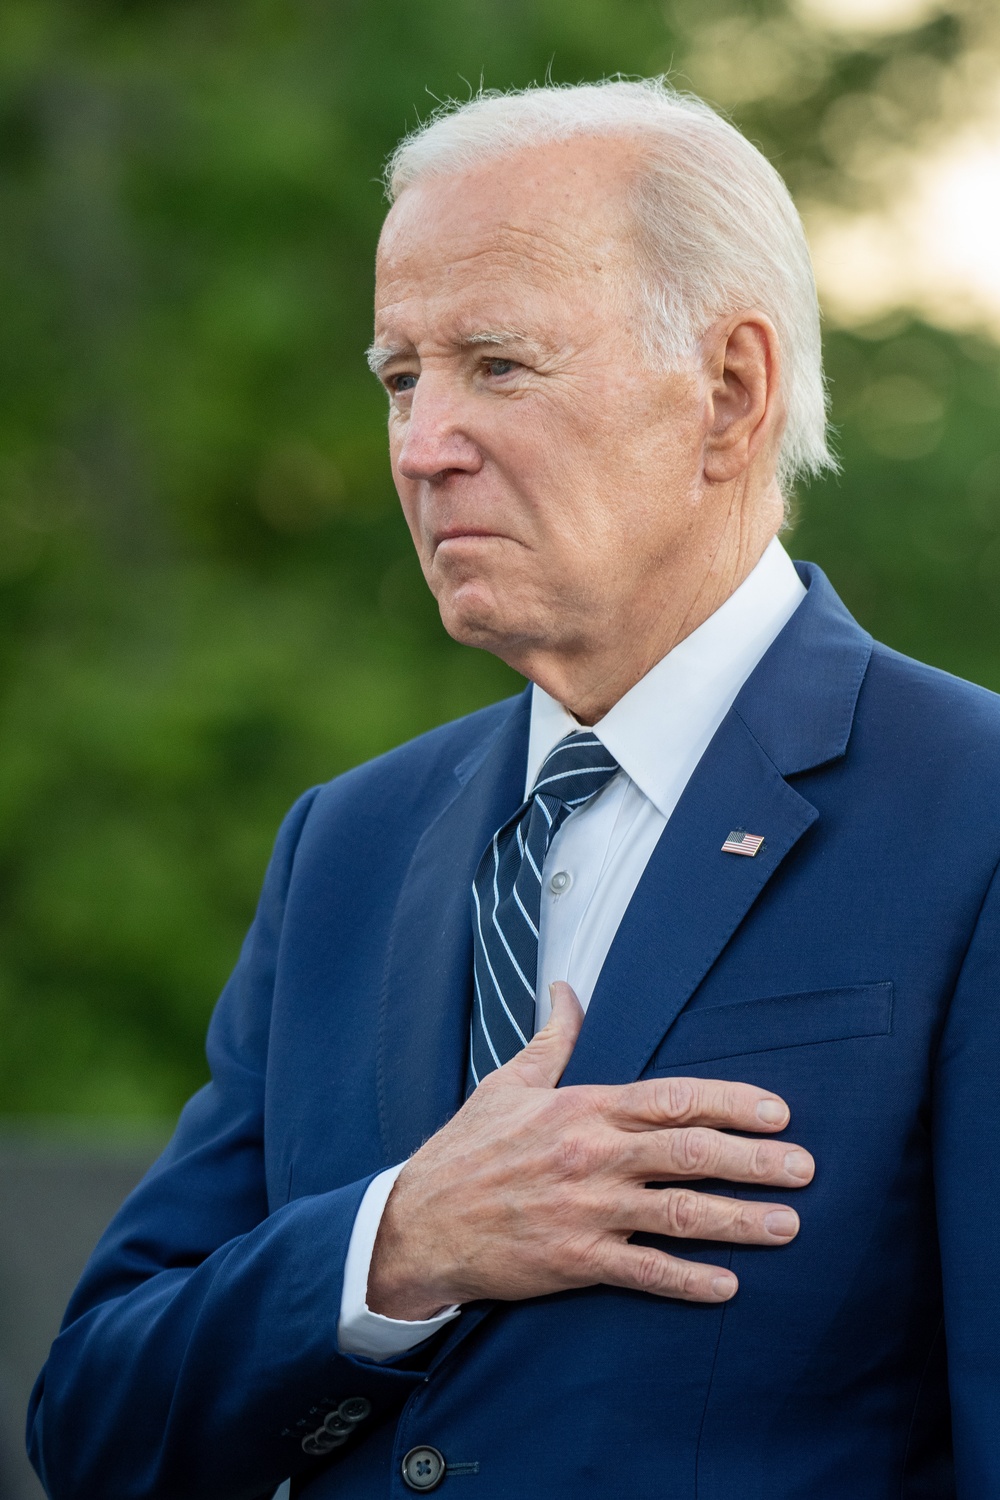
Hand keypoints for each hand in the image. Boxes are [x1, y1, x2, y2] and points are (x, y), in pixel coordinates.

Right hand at [367, 981, 813, 1318]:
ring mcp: (585, 1210)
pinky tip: (728, 1286)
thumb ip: (551, 1038)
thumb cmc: (466, 1149)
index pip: (672, 1098)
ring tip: (789, 1226)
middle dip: (756, 1160)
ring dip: (740, 1220)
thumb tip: (565, 990)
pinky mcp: (574, 1260)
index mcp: (582, 1107)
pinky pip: (643, 1271)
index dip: (731, 1103)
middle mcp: (592, 1155)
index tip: (777, 1112)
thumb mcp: (508, 1082)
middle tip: (805, 1169)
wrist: (418, 1223)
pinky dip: (688, 1279)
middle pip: (690, 1154)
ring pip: (679, 1214)